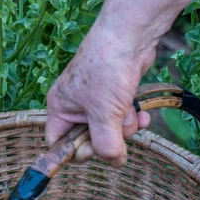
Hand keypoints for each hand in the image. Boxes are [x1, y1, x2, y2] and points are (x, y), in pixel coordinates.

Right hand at [45, 24, 153, 167]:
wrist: (131, 36)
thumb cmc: (107, 70)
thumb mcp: (104, 115)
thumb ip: (106, 145)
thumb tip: (115, 163)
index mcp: (60, 108)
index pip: (58, 143)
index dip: (75, 152)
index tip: (94, 151)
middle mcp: (75, 105)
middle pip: (88, 140)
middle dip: (108, 137)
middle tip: (116, 127)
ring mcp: (96, 100)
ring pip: (109, 130)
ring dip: (123, 126)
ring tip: (129, 111)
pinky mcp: (114, 95)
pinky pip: (122, 118)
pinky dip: (131, 117)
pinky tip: (141, 113)